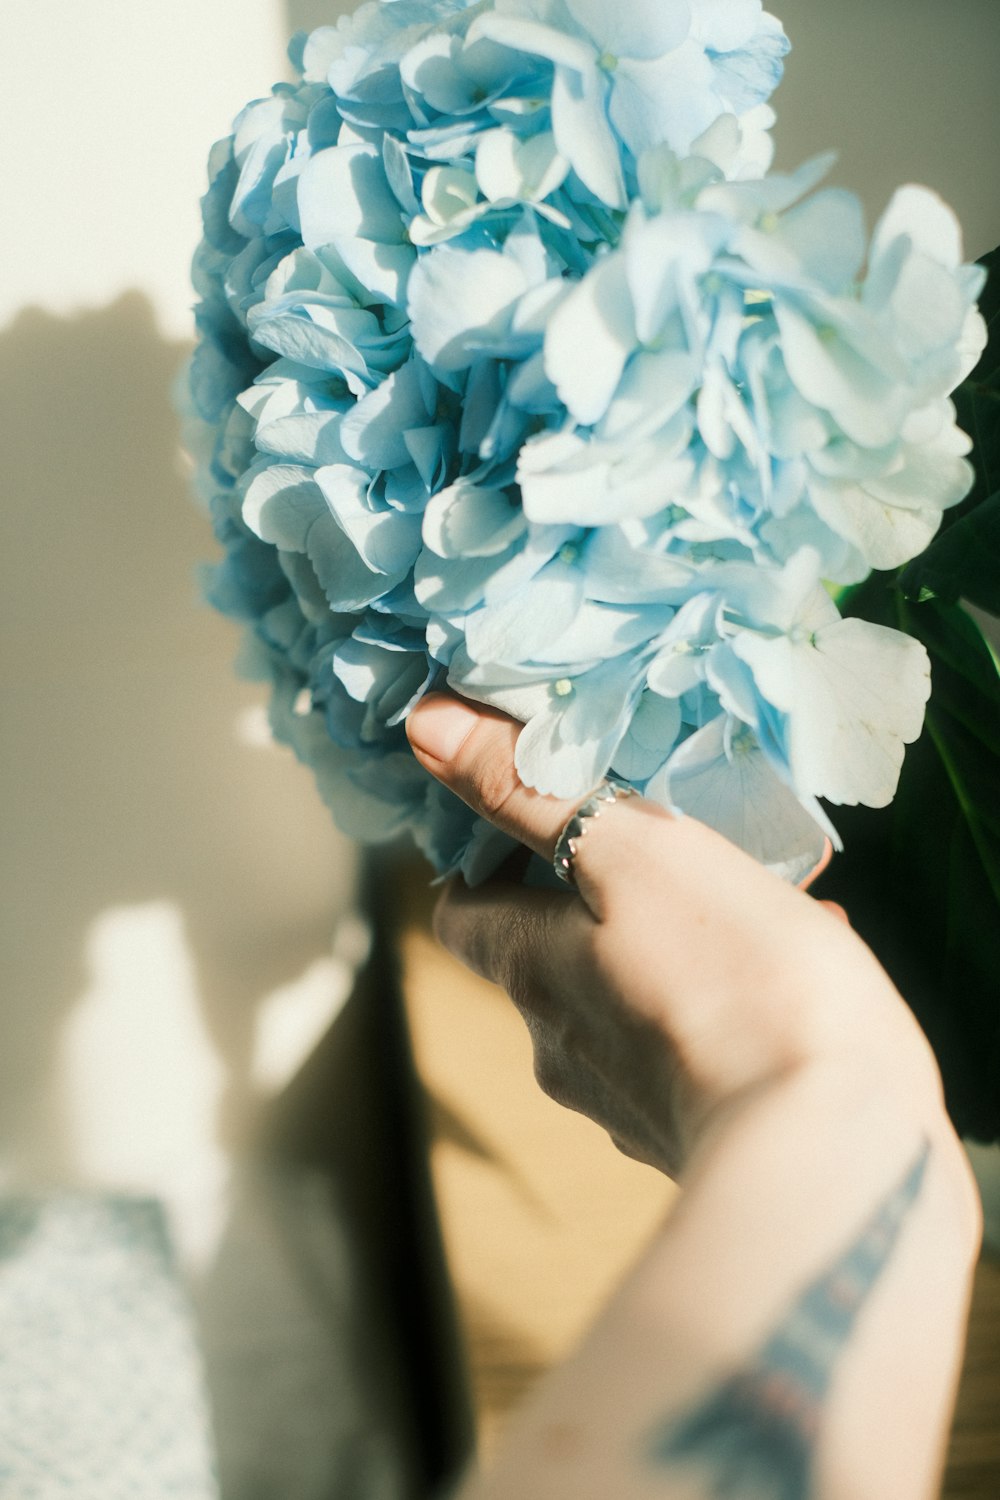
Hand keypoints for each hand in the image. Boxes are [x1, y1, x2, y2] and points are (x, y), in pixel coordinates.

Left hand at [407, 693, 938, 1177]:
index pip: (460, 909)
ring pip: (627, 1002)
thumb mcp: (633, 852)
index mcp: (530, 971)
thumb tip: (424, 727)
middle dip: (592, 900)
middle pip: (546, 956)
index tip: (536, 818)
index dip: (483, 861)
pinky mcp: (697, 1138)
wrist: (836, 1146)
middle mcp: (558, 1048)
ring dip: (667, 950)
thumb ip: (528, 791)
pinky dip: (720, 1005)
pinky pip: (691, 1052)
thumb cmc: (733, 977)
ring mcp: (625, 1106)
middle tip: (660, 848)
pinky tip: (794, 974)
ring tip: (748, 906)